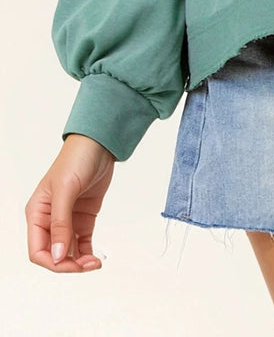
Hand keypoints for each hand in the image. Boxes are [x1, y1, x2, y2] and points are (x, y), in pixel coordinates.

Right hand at [26, 133, 115, 272]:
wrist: (99, 144)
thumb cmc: (75, 159)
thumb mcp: (65, 190)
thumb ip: (61, 223)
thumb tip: (58, 254)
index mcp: (37, 213)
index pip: (37, 250)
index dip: (52, 262)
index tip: (69, 263)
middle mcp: (50, 219)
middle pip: (53, 254)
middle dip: (68, 264)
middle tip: (87, 265)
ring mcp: (68, 219)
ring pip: (68, 252)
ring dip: (79, 262)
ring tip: (94, 263)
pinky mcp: (83, 218)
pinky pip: (81, 243)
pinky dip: (87, 253)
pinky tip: (95, 257)